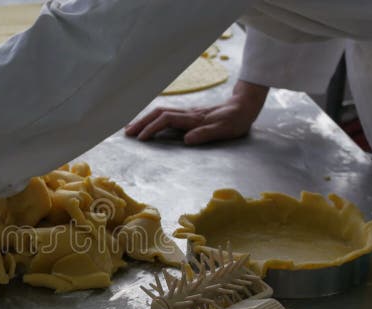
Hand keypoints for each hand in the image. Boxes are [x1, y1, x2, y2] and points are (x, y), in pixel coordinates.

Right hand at [125, 80, 268, 144]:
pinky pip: (166, 113)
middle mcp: (187, 113)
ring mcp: (187, 112)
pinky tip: (148, 123)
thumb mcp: (225, 130)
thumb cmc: (236, 119)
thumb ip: (206, 134)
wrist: (244, 104)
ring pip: (160, 111)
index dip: (152, 128)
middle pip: (158, 113)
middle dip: (141, 122)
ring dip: (145, 119)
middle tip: (127, 133)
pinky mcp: (188, 113)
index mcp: (194, 118)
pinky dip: (153, 118)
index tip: (141, 139)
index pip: (166, 120)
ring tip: (131, 128)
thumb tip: (186, 140)